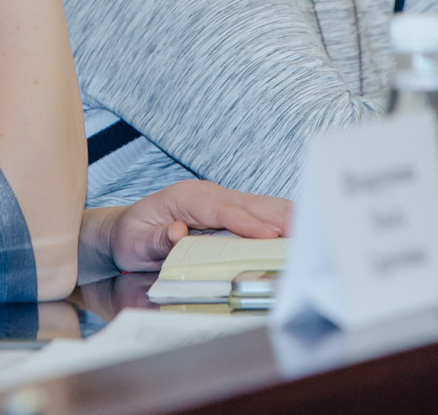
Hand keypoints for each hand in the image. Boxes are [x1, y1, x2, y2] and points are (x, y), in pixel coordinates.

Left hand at [105, 180, 290, 273]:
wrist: (125, 230)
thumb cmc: (130, 236)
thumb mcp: (133, 241)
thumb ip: (155, 240)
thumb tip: (176, 234)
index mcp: (186, 198)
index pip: (223, 210)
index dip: (249, 223)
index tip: (271, 236)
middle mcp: (208, 194)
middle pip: (250, 204)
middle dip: (279, 219)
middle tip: (305, 236)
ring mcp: (220, 200)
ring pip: (260, 205)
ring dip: (286, 218)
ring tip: (312, 233)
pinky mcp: (229, 210)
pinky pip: (258, 212)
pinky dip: (280, 219)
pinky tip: (299, 229)